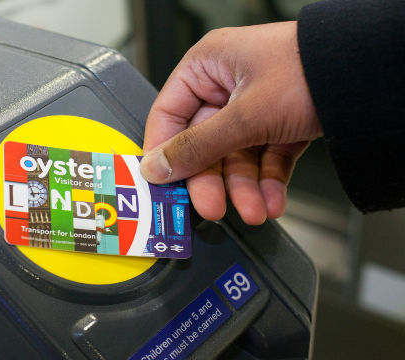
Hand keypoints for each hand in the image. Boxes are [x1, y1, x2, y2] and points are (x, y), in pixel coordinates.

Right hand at [139, 21, 321, 224]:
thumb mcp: (244, 115)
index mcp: (206, 67)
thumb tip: (156, 168)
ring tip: (255, 211)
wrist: (371, 76)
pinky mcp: (281, 123)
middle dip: (214, 180)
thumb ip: (197, 146)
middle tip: (212, 208)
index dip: (164, 152)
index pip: (169, 115)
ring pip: (237, 156)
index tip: (161, 185)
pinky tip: (272, 202)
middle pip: (205, 143)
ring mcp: (255, 106)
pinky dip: (269, 181)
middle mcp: (226, 85)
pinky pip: (266, 158)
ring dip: (245, 188)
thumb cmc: (309, 70)